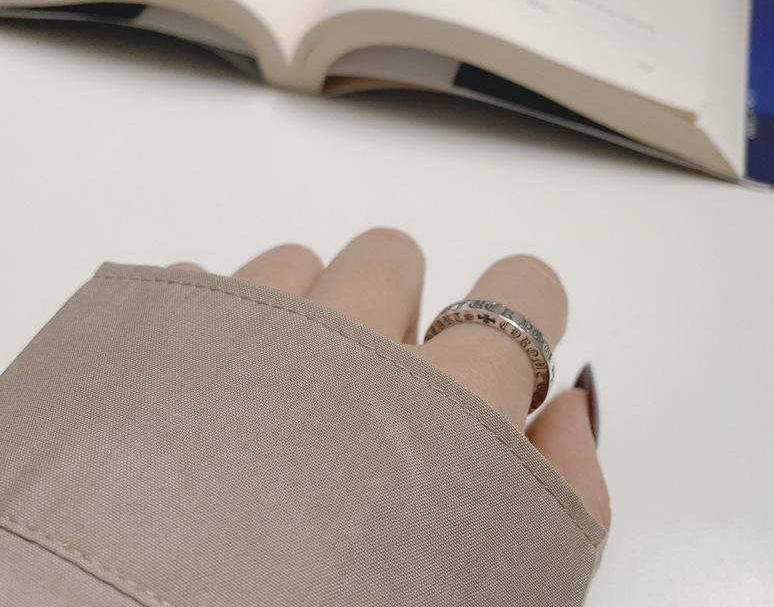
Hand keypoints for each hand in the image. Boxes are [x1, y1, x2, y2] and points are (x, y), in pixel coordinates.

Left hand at [172, 227, 610, 527]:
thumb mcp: (508, 586)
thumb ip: (566, 487)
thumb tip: (567, 407)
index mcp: (452, 399)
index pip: (523, 289)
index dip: (520, 312)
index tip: (498, 344)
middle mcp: (353, 337)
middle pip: (393, 255)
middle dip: (388, 310)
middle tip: (364, 396)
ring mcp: (245, 320)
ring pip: (296, 264)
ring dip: (296, 318)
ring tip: (272, 411)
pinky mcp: (151, 327)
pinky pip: (198, 284)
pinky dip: (208, 328)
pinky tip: (200, 410)